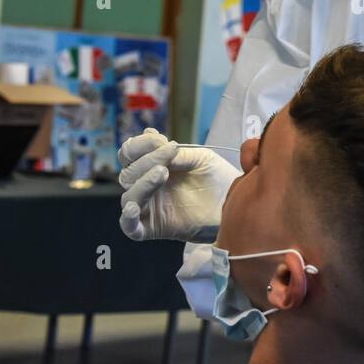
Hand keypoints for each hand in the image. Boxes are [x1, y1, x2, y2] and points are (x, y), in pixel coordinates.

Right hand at [117, 129, 240, 241]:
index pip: (129, 155)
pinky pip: (130, 227)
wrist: (235, 201)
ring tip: (163, 172)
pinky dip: (128, 219)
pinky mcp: (154, 229)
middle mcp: (146, 187)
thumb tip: (148, 134)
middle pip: (127, 174)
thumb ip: (173, 152)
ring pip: (129, 197)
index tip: (160, 140)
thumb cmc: (217, 178)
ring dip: (143, 182)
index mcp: (151, 167)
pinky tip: (134, 208)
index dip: (139, 145)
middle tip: (170, 153)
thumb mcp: (197, 158)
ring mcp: (149, 209)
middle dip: (147, 160)